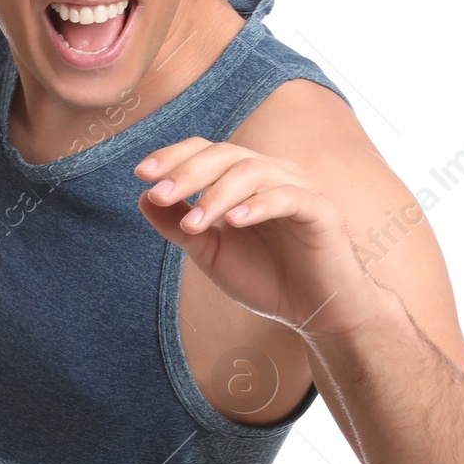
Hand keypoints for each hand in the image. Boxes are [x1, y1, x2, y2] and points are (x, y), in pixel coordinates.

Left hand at [135, 137, 382, 340]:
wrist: (314, 313)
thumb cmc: (264, 278)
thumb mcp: (210, 252)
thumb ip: (179, 226)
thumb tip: (143, 198)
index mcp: (244, 178)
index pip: (206, 151)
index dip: (173, 157)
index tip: (141, 175)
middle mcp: (271, 174)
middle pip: (226, 154)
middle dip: (188, 173)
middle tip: (160, 195)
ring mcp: (299, 188)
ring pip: (253, 172)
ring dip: (217, 194)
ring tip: (194, 223)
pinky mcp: (321, 210)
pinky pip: (289, 197)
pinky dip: (259, 205)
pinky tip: (234, 221)